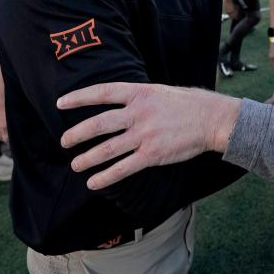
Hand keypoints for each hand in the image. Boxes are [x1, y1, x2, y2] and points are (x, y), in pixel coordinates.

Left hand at [57, 83, 241, 189]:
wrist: (213, 119)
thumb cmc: (189, 104)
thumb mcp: (161, 91)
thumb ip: (139, 97)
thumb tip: (119, 102)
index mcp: (140, 93)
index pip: (103, 92)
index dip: (79, 97)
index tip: (61, 103)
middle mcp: (139, 112)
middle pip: (99, 123)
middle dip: (77, 134)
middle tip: (64, 141)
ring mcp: (145, 134)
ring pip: (107, 148)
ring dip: (87, 158)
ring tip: (76, 165)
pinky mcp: (153, 154)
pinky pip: (123, 168)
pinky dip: (105, 176)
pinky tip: (94, 182)